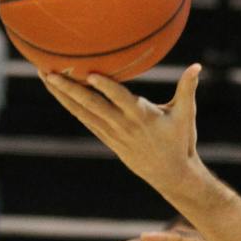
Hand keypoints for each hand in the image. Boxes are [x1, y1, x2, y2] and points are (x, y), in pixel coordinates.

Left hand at [40, 65, 204, 195]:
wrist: (171, 174)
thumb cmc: (181, 140)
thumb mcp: (186, 115)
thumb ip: (187, 89)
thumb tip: (197, 66)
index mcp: (142, 117)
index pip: (121, 100)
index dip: (106, 87)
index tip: (90, 75)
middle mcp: (123, 125)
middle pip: (92, 105)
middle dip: (70, 89)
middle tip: (49, 73)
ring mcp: (112, 133)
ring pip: (83, 112)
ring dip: (62, 95)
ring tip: (44, 76)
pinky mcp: (107, 138)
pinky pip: (85, 119)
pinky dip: (70, 106)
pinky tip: (57, 92)